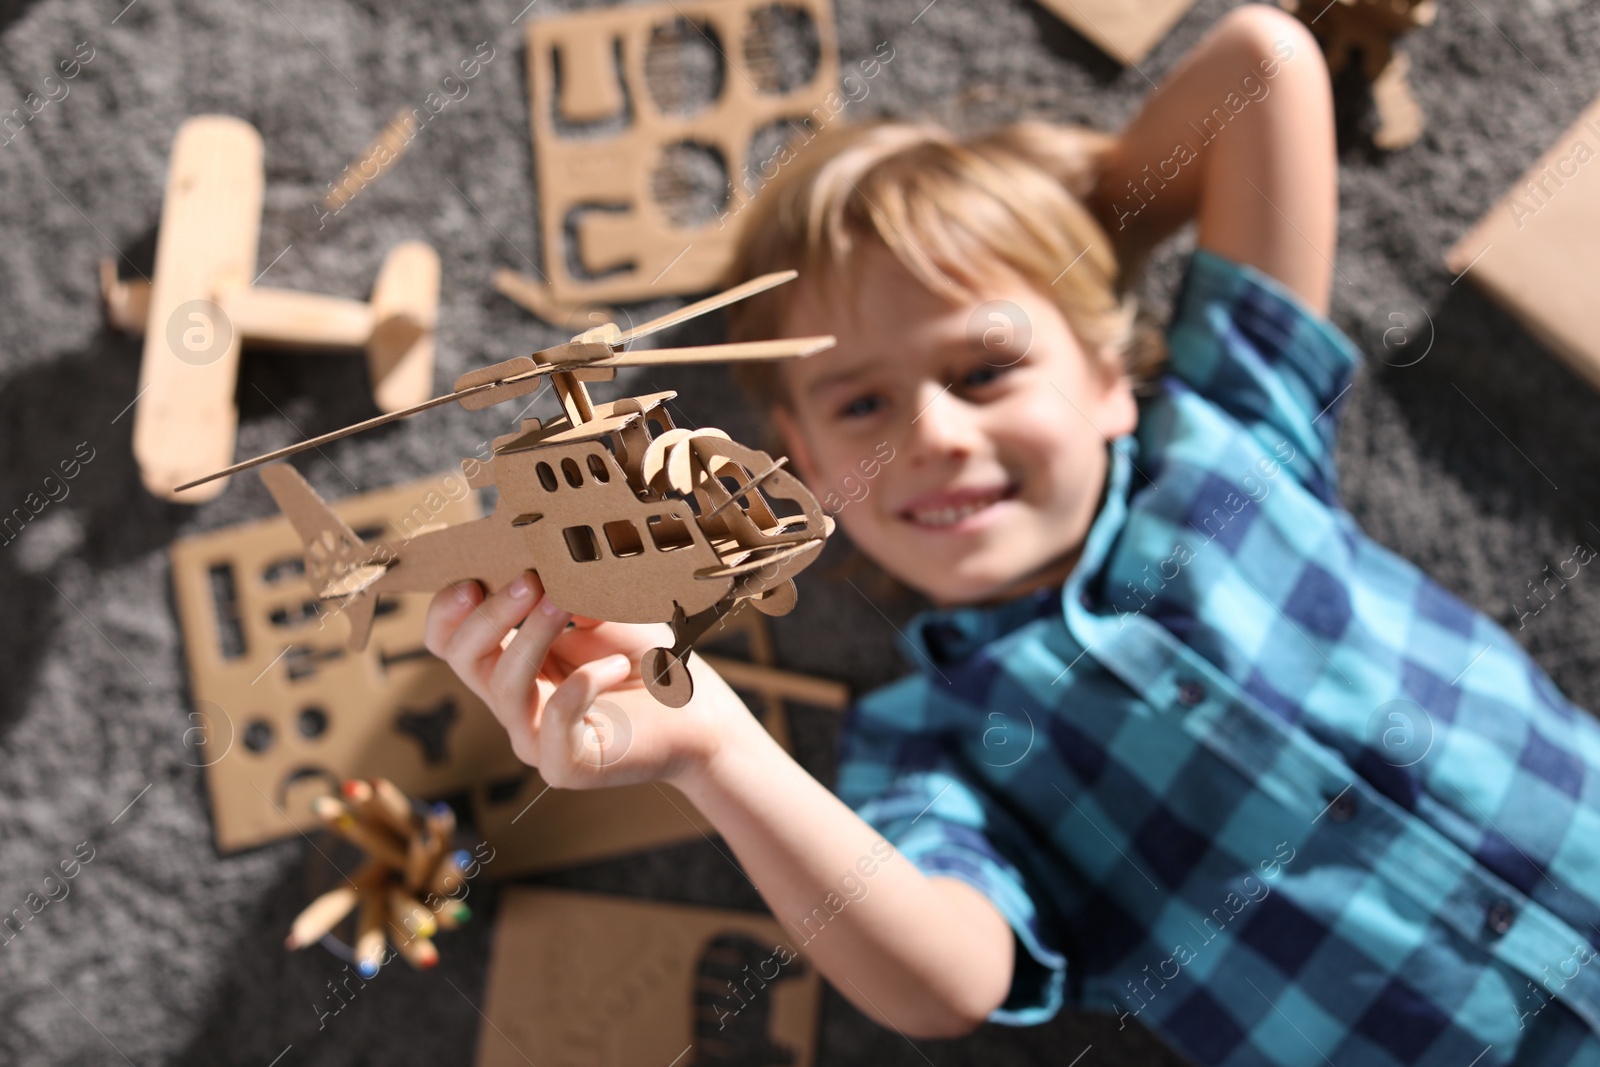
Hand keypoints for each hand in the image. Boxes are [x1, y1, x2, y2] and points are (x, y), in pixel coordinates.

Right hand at [423, 572, 753, 789]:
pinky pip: (556, 719)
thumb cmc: (646, 657)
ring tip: (565, 602)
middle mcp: (512, 704)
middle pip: (464, 660)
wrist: (698, 711)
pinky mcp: (564, 766)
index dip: (448, 609)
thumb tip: (535, 555)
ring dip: (533, 637)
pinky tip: (618, 665)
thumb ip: (563, 588)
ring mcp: (534, 739)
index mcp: (509, 664)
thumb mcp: (601, 611)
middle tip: (529, 581)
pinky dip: (586, 682)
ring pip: (505, 687)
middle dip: (492, 615)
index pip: (449, 641)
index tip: (475, 575)